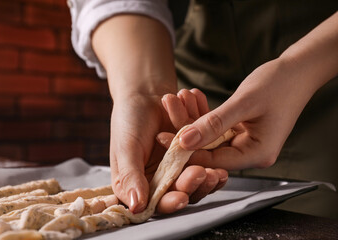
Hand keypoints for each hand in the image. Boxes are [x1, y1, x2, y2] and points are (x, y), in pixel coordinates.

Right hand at [110, 93, 227, 213]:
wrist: (146, 94)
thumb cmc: (129, 120)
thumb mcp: (126, 148)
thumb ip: (130, 176)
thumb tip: (135, 206)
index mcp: (140, 184)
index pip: (156, 202)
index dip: (169, 203)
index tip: (181, 198)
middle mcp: (161, 179)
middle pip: (181, 192)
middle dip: (193, 185)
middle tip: (202, 174)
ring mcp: (179, 167)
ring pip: (197, 179)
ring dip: (208, 176)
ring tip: (218, 171)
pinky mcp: (194, 154)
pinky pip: (207, 158)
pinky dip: (213, 155)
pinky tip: (221, 159)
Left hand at [175, 58, 316, 169]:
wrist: (297, 70)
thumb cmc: (279, 83)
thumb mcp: (244, 103)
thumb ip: (214, 124)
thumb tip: (184, 141)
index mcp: (257, 154)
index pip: (214, 161)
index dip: (186, 151)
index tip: (162, 137)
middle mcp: (249, 152)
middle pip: (208, 149)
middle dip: (185, 129)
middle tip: (166, 111)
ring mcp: (244, 142)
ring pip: (208, 136)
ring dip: (191, 118)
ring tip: (173, 98)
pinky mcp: (239, 130)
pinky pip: (214, 127)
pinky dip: (202, 113)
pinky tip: (189, 97)